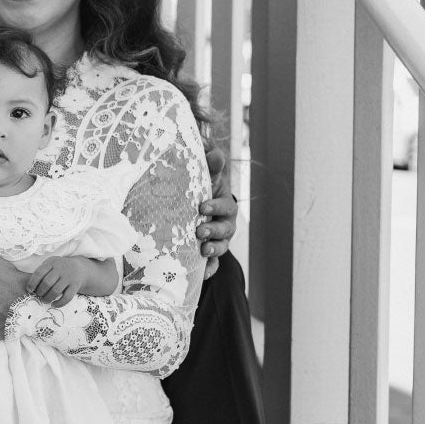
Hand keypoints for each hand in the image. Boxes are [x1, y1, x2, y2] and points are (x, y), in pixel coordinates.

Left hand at [26, 255, 86, 305]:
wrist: (79, 268)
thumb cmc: (58, 269)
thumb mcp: (50, 265)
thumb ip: (41, 273)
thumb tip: (29, 288)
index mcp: (52, 262)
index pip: (39, 273)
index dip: (32, 283)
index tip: (29, 290)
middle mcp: (61, 269)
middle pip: (47, 283)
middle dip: (40, 291)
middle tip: (38, 295)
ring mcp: (69, 277)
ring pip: (56, 291)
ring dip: (48, 298)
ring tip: (45, 300)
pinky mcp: (75, 286)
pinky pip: (67, 297)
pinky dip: (59, 303)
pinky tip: (54, 305)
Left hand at [198, 145, 237, 278]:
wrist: (199, 208)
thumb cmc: (202, 190)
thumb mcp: (207, 177)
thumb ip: (210, 166)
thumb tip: (212, 148)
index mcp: (224, 205)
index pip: (224, 206)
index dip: (215, 206)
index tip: (201, 206)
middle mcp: (225, 224)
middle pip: (225, 230)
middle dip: (213, 230)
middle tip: (200, 231)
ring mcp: (220, 240)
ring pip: (221, 247)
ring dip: (213, 249)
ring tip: (202, 250)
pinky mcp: (212, 254)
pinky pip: (214, 265)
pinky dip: (210, 269)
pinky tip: (203, 274)